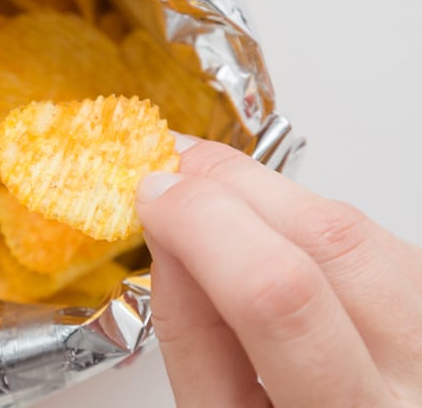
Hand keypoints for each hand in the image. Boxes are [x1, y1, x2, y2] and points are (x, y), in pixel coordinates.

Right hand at [136, 134, 421, 406]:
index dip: (205, 223)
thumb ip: (192, 334)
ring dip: (266, 194)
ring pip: (353, 227)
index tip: (157, 196)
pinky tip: (271, 232)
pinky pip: (371, 233)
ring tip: (216, 198)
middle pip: (328, 240)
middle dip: (231, 187)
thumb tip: (167, 232)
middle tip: (179, 174)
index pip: (278, 296)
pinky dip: (305, 217)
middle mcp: (419, 380)